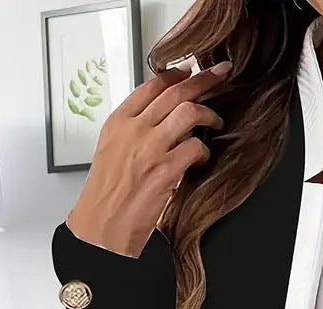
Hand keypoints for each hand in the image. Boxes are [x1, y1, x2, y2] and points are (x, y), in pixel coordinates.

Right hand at [66, 60, 231, 257]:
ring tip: (216, 119)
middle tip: (220, 74)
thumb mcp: (112, 151)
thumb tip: (158, 120)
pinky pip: (195, 147)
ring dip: (208, 113)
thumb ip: (133, 131)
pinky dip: (204, 150)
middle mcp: (134, 130)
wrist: (102, 223)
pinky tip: (203, 158)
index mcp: (119, 122)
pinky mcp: (165, 171)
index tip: (190, 71)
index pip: (151, 86)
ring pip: (188, 112)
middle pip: (174, 92)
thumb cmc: (108, 194)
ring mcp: (150, 149)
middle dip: (203, 80)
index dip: (175, 76)